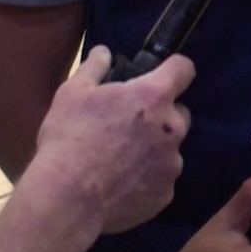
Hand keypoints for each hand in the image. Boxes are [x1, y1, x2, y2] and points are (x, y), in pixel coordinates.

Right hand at [31, 46, 193, 232]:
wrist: (67, 199)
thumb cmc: (68, 138)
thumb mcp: (72, 93)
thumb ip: (94, 68)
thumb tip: (104, 52)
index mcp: (153, 97)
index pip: (184, 69)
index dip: (173, 69)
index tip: (160, 76)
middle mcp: (172, 129)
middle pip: (179, 112)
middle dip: (160, 115)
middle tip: (128, 125)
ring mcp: (172, 164)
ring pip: (170, 149)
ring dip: (153, 149)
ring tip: (119, 160)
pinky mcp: (166, 195)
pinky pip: (161, 180)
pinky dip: (147, 179)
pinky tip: (120, 184)